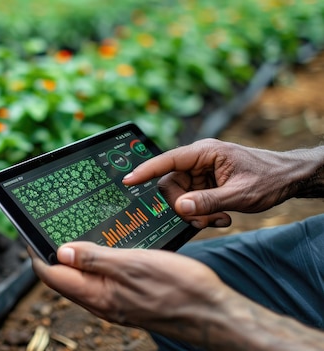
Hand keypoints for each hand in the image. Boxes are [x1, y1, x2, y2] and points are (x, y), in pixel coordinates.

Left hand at [30, 242, 323, 350]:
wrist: (213, 312)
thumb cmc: (178, 288)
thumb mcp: (132, 265)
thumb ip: (95, 259)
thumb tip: (60, 252)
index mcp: (97, 294)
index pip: (52, 275)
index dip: (36, 254)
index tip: (29, 234)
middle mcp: (101, 303)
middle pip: (63, 280)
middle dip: (51, 256)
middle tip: (48, 231)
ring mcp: (115, 303)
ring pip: (81, 281)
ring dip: (73, 260)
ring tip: (72, 237)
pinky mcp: (129, 301)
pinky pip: (101, 283)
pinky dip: (94, 266)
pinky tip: (103, 252)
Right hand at [122, 139, 306, 228]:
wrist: (290, 179)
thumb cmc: (270, 178)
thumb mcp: (240, 194)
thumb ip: (208, 202)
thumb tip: (180, 207)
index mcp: (204, 152)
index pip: (167, 161)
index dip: (145, 171)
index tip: (127, 180)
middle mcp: (199, 160)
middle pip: (171, 185)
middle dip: (182, 206)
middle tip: (202, 220)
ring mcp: (201, 173)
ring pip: (180, 196)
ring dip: (195, 213)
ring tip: (218, 220)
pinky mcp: (206, 184)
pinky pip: (192, 201)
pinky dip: (203, 213)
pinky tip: (221, 218)